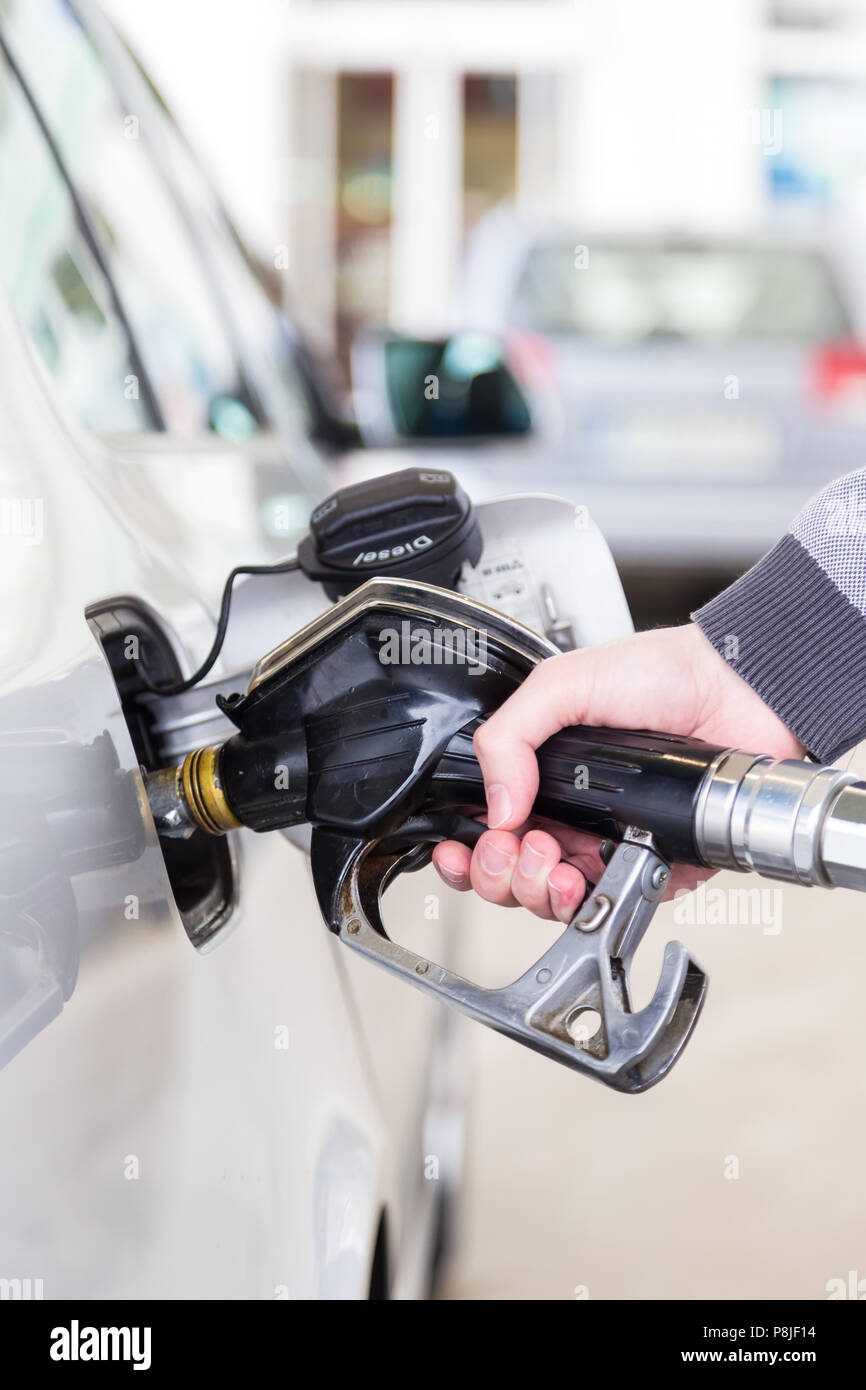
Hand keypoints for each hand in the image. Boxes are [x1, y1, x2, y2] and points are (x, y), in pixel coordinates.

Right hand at [431, 623, 803, 922]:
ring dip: (541, 893)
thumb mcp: (562, 684)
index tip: (464, 851)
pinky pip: (620, 902)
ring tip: (555, 863)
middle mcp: (570, 814)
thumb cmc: (660, 673)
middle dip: (502, 876)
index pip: (487, 830)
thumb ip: (510, 735)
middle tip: (522, 847)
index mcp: (540, 775)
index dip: (467, 853)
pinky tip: (600, 872)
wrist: (735, 688)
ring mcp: (611, 842)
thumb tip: (495, 806)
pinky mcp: (656, 863)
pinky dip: (604, 899)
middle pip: (512, 877)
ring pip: (557, 901)